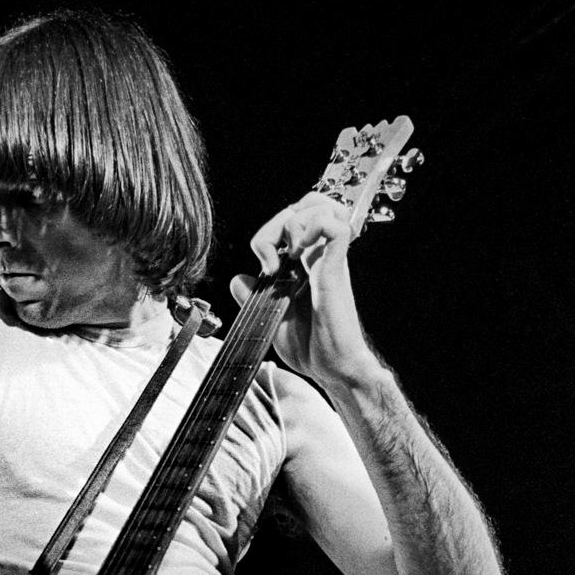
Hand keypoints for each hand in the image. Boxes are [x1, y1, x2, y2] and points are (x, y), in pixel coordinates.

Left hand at [230, 192, 375, 386]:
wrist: (333, 369)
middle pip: (305, 205)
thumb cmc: (312, 348)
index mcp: (304, 264)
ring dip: (295, 221)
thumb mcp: (272, 319)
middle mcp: (318, 256)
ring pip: (322, 206)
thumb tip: (238, 279)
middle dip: (277, 221)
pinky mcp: (336, 269)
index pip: (292, 220)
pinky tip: (300, 252)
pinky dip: (314, 228)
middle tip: (270, 255)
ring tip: (288, 252)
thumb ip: (254, 296)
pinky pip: (336, 227)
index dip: (271, 231)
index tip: (264, 264)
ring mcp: (329, 260)